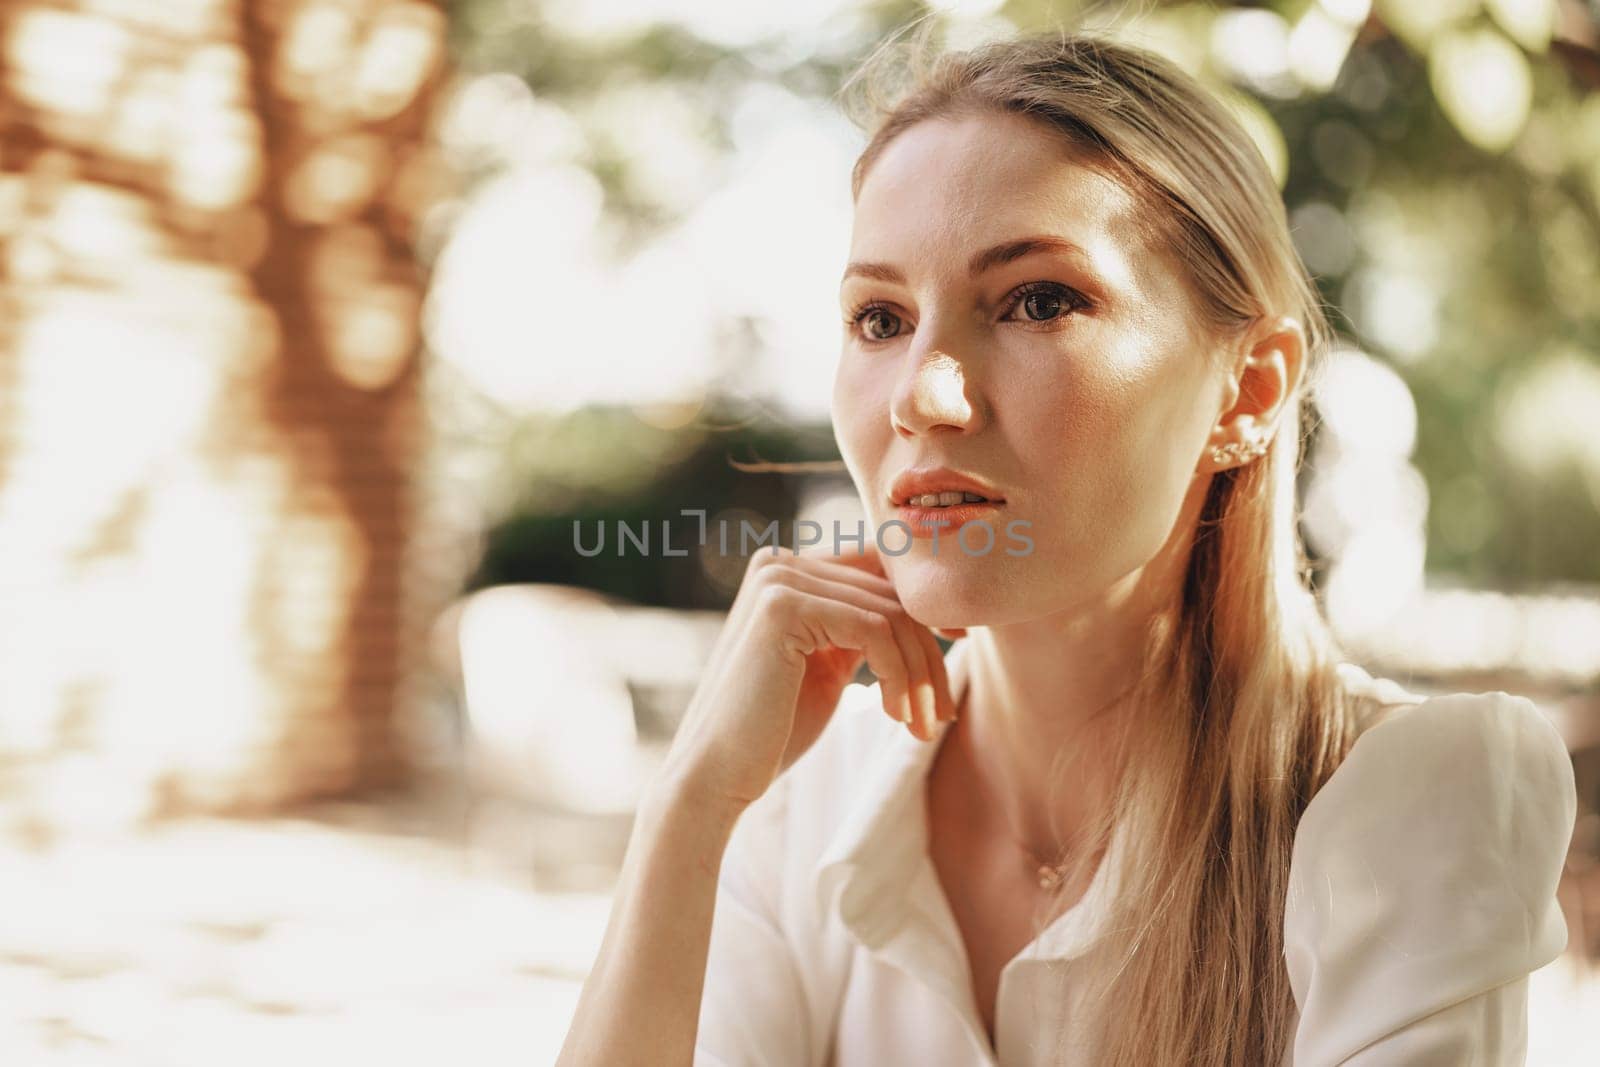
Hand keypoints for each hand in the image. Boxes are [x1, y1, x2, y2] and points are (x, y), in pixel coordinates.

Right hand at [660, 539, 958, 813]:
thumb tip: (924, 610)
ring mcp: (778, 579)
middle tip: (944, 712)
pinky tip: (896, 716)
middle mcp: (779, 562)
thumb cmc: (775, 730)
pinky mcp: (783, 605)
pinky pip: (874, 630)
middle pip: (888, 594)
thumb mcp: (827, 665)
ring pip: (890, 614)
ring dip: (919, 674)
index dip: (924, 609)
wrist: (718, 774)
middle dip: (927, 655)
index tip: (958, 646)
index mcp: (786, 571)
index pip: (877, 572)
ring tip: (925, 724)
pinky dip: (897, 675)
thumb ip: (859, 627)